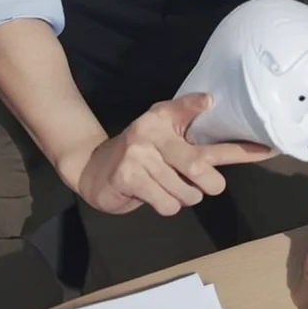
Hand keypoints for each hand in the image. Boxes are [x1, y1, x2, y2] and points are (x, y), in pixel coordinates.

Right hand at [74, 92, 271, 215]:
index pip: (185, 109)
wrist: (94, 168)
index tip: (212, 102)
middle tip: (212, 186)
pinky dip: (168, 206)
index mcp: (162, 116)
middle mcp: (149, 131)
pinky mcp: (128, 178)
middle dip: (212, 183)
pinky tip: (155, 195)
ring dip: (187, 198)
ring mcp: (137, 155)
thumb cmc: (141, 152)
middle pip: (198, 165)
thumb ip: (190, 124)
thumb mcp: (164, 133)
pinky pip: (166, 203)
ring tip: (173, 189)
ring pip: (184, 191)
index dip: (198, 105)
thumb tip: (213, 103)